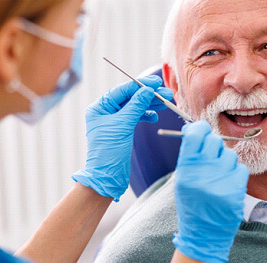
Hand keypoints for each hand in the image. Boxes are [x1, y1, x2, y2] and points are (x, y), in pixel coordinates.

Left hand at [72, 75, 172, 200]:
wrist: (107, 176)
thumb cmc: (109, 151)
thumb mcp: (123, 125)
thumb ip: (136, 105)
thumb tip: (148, 90)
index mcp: (100, 107)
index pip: (122, 90)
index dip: (140, 85)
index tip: (156, 82)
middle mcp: (106, 111)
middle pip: (130, 97)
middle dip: (149, 95)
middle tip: (166, 93)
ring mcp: (114, 120)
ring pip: (135, 107)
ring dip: (150, 104)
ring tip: (166, 103)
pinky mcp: (122, 129)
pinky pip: (136, 117)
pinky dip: (146, 115)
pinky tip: (154, 116)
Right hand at [173, 121, 248, 262]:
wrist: (203, 233)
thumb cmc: (191, 202)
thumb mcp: (182, 179)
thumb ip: (189, 155)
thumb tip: (195, 128)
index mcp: (185, 169)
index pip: (195, 134)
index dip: (200, 128)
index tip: (202, 129)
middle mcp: (202, 173)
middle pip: (214, 141)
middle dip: (213, 146)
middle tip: (211, 156)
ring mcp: (220, 181)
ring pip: (229, 154)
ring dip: (225, 161)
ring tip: (219, 176)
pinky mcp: (236, 190)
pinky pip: (240, 168)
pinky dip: (235, 174)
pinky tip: (227, 185)